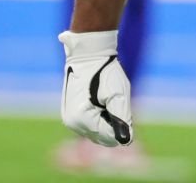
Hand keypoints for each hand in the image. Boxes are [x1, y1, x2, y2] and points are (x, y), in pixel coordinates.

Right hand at [59, 30, 132, 146]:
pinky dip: (99, 118)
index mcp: (82, 119)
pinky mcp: (70, 115)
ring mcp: (70, 120)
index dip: (122, 125)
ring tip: (105, 99)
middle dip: (113, 124)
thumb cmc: (105, 71)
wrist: (88, 55)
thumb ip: (122, 118)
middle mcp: (72, 123)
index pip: (110, 137)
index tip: (119, 104)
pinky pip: (90, 126)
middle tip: (113, 101)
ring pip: (97, 132)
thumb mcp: (119, 94)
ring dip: (106, 121)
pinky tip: (99, 101)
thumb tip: (126, 141)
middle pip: (103, 137)